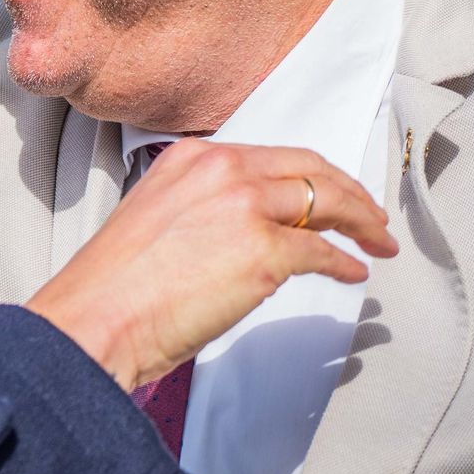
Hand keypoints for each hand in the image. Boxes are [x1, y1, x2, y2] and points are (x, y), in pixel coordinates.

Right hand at [25, 140, 396, 390]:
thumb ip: (202, 208)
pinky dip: (344, 263)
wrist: (96, 317)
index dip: (309, 175)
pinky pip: (323, 253)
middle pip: (308, 170)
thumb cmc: (116, 286)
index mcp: (191, 158)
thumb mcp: (156, 217)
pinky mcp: (265, 251)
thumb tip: (246, 229)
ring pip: (326, 202)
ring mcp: (245, 206)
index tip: (329, 192)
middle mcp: (222, 170)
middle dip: (349, 192)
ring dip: (361, 223)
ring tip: (376, 241)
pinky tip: (352, 271)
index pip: (270, 157)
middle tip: (370, 216)